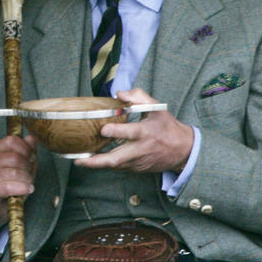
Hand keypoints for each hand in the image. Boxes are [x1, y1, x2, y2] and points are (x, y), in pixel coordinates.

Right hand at [0, 135, 37, 234]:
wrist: (1, 207)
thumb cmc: (13, 183)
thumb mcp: (24, 165)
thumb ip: (28, 150)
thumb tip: (31, 137)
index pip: (11, 140)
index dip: (25, 148)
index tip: (31, 157)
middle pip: (14, 157)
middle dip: (27, 166)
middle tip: (29, 174)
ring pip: (13, 172)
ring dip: (26, 179)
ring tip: (28, 183)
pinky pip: (9, 186)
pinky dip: (23, 188)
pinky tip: (28, 190)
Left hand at [73, 89, 192, 172]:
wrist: (183, 151)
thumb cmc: (167, 127)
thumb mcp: (157, 108)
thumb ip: (139, 97)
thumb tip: (119, 93)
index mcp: (146, 132)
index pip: (130, 132)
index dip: (117, 132)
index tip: (103, 129)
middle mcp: (140, 149)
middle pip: (117, 159)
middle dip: (97, 161)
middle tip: (79, 159)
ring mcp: (137, 162)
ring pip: (115, 166)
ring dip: (96, 165)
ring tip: (78, 160)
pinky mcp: (136, 169)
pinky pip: (118, 167)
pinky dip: (105, 165)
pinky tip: (91, 160)